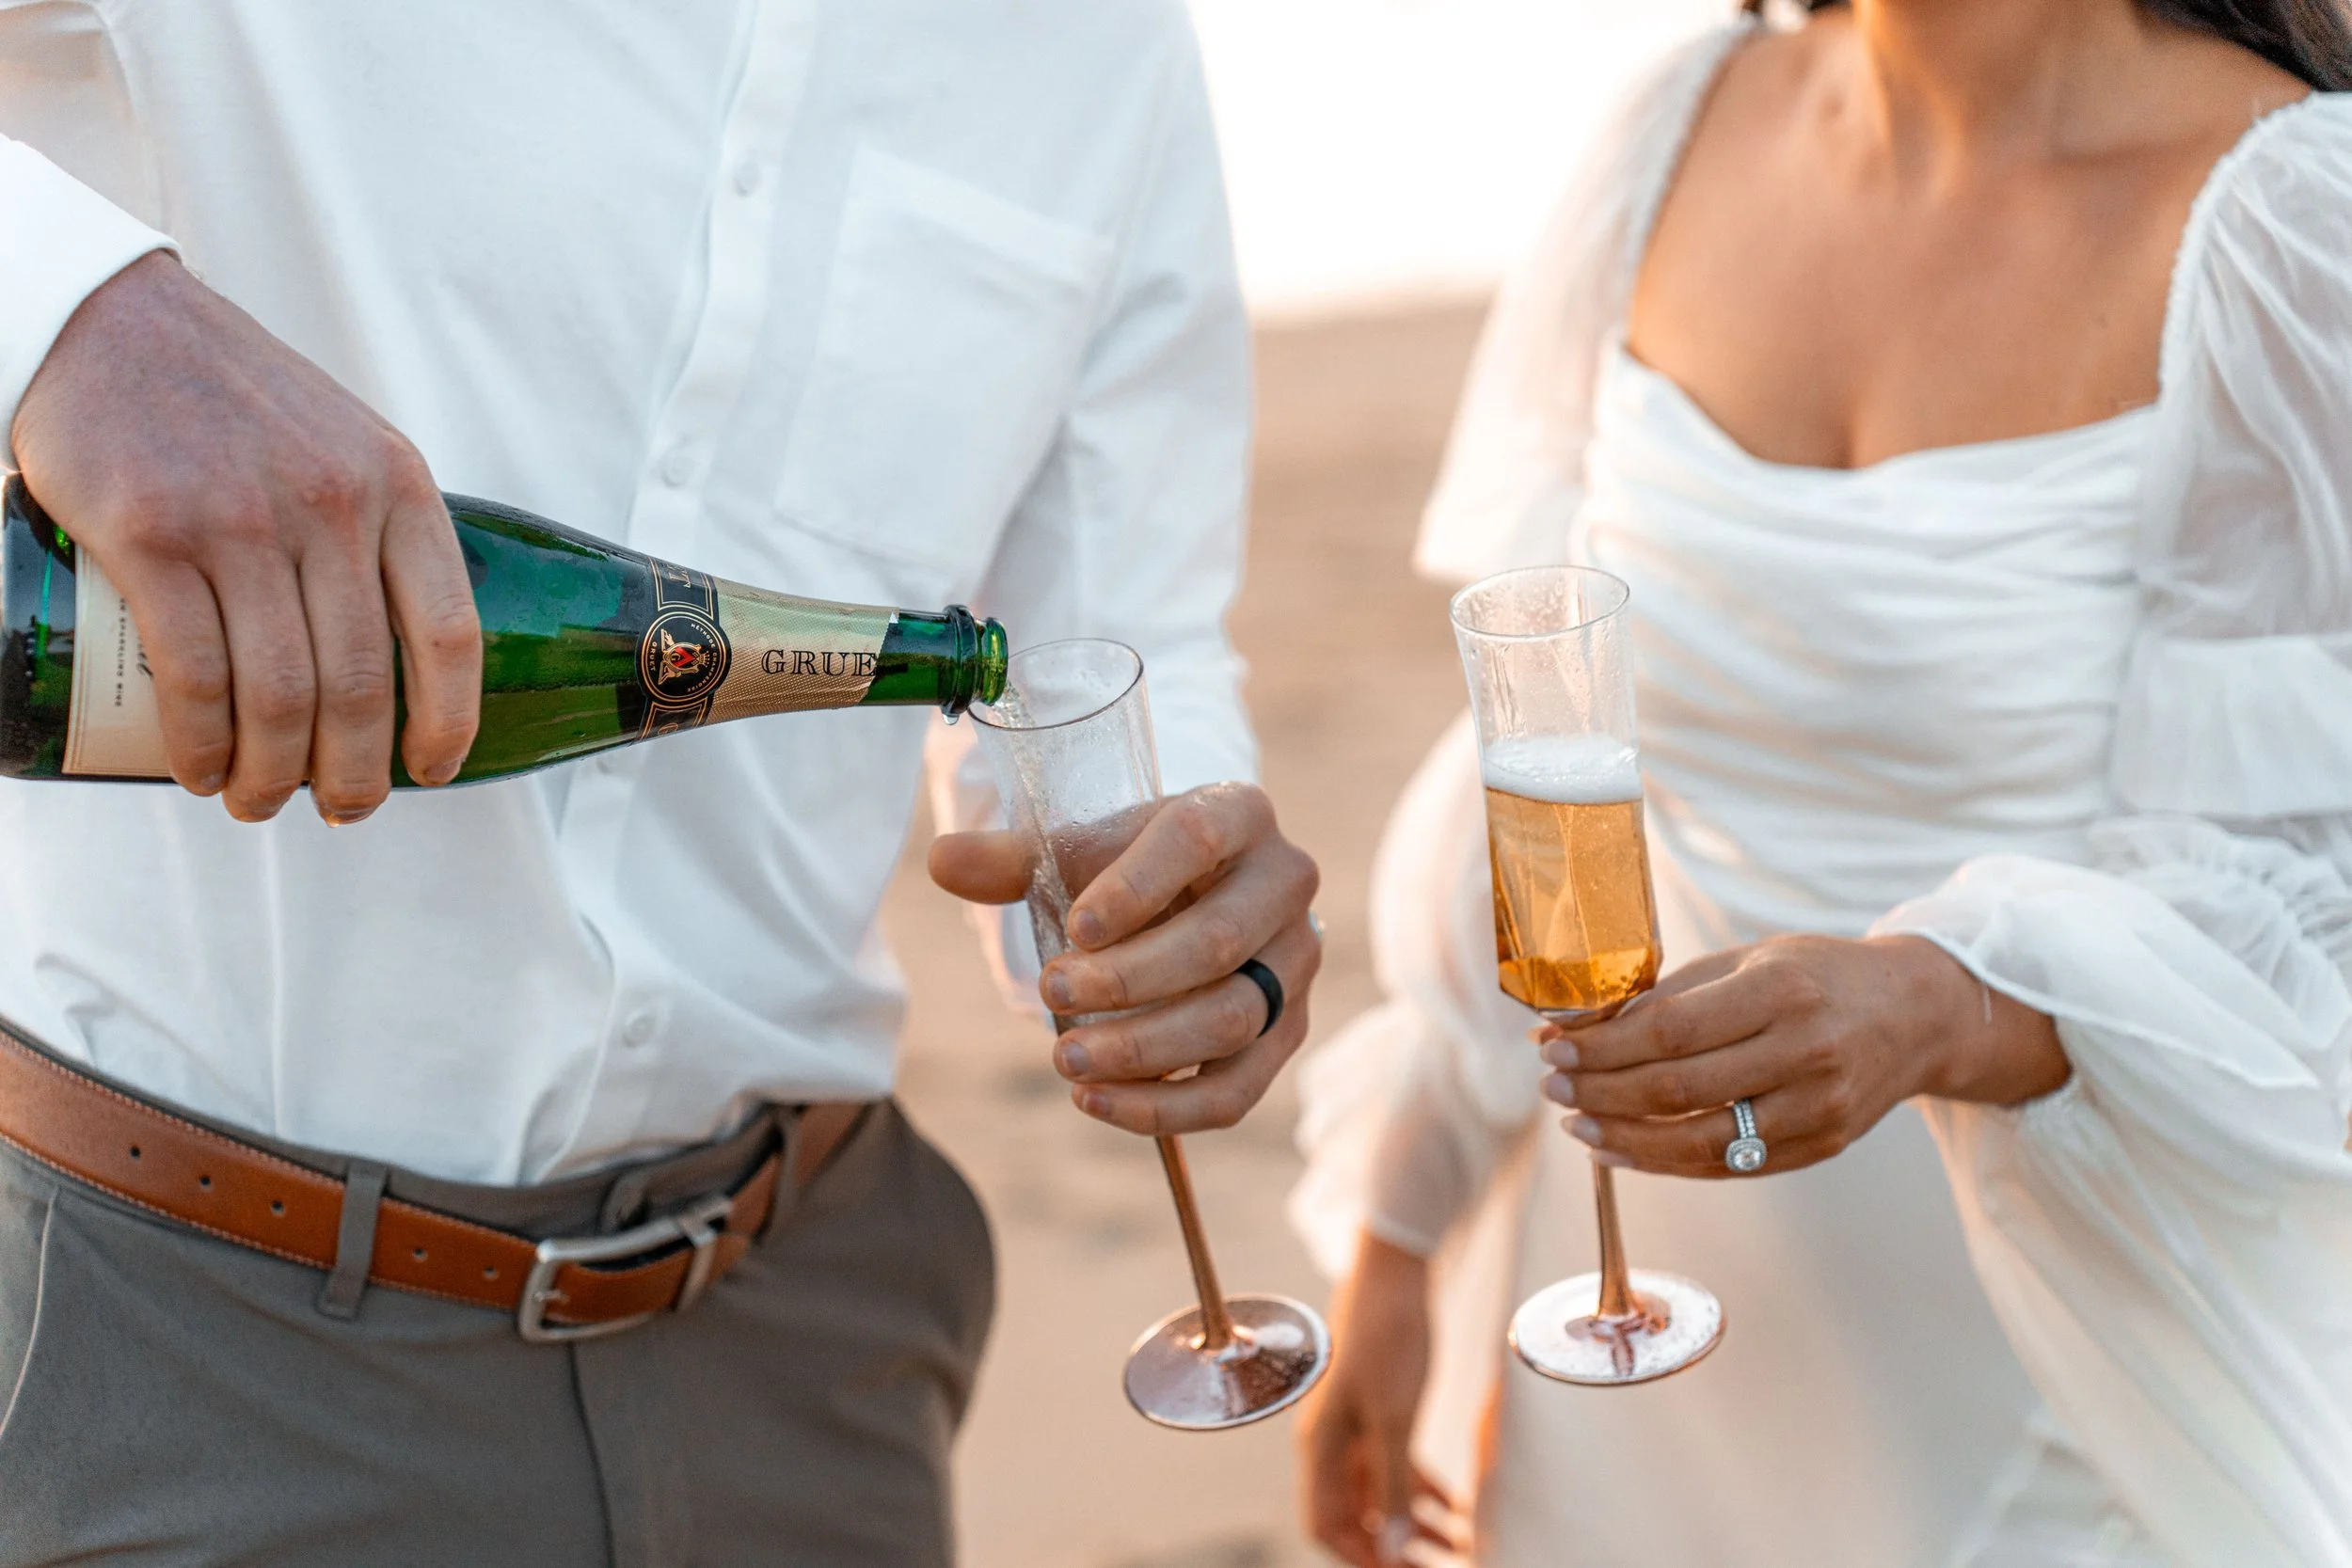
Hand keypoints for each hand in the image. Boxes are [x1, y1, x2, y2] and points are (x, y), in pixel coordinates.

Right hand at [10, 251, 481, 821]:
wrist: (111, 320)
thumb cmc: (234, 399)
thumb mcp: (346, 445)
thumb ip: (378, 529)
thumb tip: (401, 656)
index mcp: (396, 487)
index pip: (449, 633)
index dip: (449, 722)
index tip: (432, 771)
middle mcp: (331, 505)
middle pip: (360, 685)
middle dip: (351, 774)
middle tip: (336, 809)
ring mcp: (241, 521)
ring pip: (279, 696)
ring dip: (269, 775)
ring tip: (254, 801)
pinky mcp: (152, 536)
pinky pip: (194, 676)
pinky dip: (200, 745)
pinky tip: (196, 770)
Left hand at [927, 781, 1319, 1134]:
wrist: (1186, 897)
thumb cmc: (1127, 865)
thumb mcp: (1077, 850)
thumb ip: (1012, 858)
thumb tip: (942, 862)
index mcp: (1239, 813)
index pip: (1196, 839)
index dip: (1135, 886)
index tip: (1074, 927)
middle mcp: (1285, 884)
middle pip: (1220, 941)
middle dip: (1130, 979)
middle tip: (1050, 992)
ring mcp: (1295, 964)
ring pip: (1233, 1020)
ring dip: (1144, 1049)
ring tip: (1066, 1059)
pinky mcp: (1286, 1033)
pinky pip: (1237, 1089)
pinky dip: (1165, 1108)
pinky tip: (1097, 1101)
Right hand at [1298, 1234, 1464, 1565]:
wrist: (1396, 1276)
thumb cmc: (1387, 1338)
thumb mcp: (1394, 1418)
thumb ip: (1393, 1484)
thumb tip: (1393, 1547)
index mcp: (1320, 1447)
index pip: (1324, 1524)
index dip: (1358, 1557)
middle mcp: (1332, 1444)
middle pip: (1355, 1517)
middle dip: (1392, 1548)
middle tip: (1436, 1567)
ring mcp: (1357, 1430)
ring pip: (1382, 1496)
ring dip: (1415, 1525)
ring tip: (1459, 1546)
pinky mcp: (1383, 1414)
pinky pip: (1398, 1469)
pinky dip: (1424, 1492)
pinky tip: (1456, 1509)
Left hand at [1539, 934, 2067, 1177]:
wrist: (1916, 1015)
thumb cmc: (1818, 976)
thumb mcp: (1750, 959)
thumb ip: (1674, 993)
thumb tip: (1586, 1023)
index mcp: (1782, 991)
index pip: (1670, 1031)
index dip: (1602, 1046)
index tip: (1553, 1046)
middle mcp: (1805, 1053)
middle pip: (1676, 1089)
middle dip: (1600, 1090)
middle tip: (1552, 1085)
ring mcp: (1818, 1108)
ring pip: (1699, 1142)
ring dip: (1624, 1137)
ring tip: (1577, 1122)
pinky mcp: (1822, 1146)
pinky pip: (1729, 1166)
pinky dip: (1667, 1162)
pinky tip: (1621, 1148)